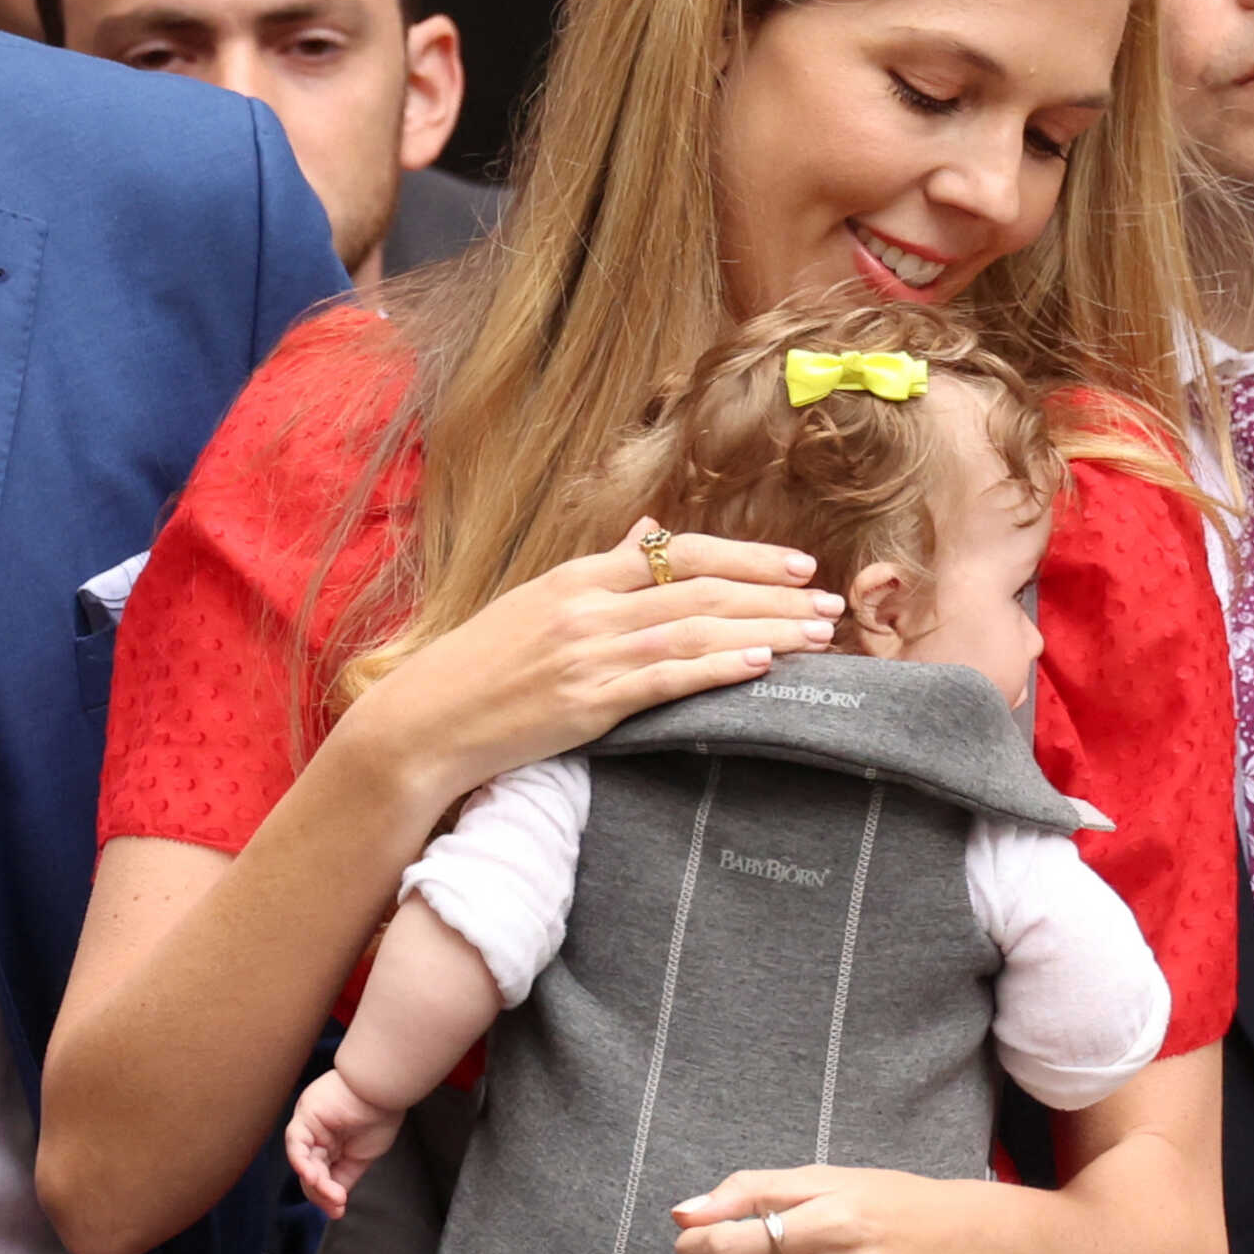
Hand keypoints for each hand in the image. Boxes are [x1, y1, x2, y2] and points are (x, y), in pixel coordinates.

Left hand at [285, 1069, 404, 1218]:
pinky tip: (314, 1177)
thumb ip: (345, 1177)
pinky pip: (297, 1145)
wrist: (384, 1088)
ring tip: (333, 1195)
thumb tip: (334, 1200)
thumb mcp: (364, 1156)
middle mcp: (318, 1138)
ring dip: (316, 1182)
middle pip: (312, 1172)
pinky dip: (302, 1163)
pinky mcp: (304, 1118)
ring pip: (305, 1162)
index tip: (339, 1211)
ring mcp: (310, 1128)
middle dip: (323, 1192)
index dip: (328, 1194)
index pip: (323, 1175)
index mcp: (334, 1146)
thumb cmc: (380, 1117)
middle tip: (337, 1206)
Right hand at [335, 518, 844, 811]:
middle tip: (830, 602)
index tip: (798, 565)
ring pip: (696, 630)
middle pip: (701, 588)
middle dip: (775, 594)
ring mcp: (588, 654)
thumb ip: (603, 565)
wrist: (422, 725)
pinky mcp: (586, 702)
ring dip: (766, 630)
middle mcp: (588, 607)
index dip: (746, 556)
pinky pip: (666, 679)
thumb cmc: (482, 666)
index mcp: (578, 577)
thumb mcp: (539, 601)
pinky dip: (718, 668)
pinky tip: (761, 663)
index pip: (678, 553)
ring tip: (818, 635)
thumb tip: (650, 529)